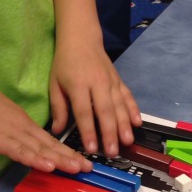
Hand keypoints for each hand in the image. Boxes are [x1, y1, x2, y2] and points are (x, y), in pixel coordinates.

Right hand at [0, 77, 91, 173]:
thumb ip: (8, 127)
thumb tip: (14, 136)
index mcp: (22, 122)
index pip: (48, 139)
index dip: (65, 150)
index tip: (79, 159)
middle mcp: (23, 128)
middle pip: (51, 145)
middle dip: (70, 157)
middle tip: (89, 167)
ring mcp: (13, 134)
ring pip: (41, 149)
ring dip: (61, 160)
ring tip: (78, 168)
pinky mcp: (1, 141)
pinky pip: (22, 152)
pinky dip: (36, 160)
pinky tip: (49, 167)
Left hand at [48, 37, 140, 157]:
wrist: (81, 38)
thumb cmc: (65, 63)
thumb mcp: (54, 83)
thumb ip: (58, 108)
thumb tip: (56, 131)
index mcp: (78, 85)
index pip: (84, 112)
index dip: (88, 131)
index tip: (91, 148)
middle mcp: (97, 83)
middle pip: (105, 111)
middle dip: (110, 133)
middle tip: (112, 152)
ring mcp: (111, 81)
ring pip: (119, 105)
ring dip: (124, 125)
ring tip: (127, 142)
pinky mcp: (119, 80)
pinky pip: (128, 96)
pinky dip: (133, 109)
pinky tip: (137, 123)